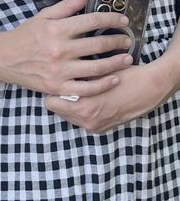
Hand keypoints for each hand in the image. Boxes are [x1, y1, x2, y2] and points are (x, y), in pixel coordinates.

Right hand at [0, 0, 133, 96]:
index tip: (123, 20)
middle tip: (128, 40)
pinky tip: (115, 78)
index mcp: (57, 29)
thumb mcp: (44, 16)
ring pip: (96, 68)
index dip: (111, 19)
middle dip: (118, 41)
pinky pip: (86, 89)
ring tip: (128, 58)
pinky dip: (103, 84)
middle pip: (98, 45)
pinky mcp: (58, 87)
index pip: (92, 21)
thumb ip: (68, 5)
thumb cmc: (25, 36)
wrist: (4, 58)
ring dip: (116, 63)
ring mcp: (59, 71)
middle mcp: (60, 50)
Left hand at [44, 59, 170, 131]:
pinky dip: (81, 110)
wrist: (150, 89)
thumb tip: (57, 72)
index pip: (50, 102)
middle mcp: (87, 121)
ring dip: (70, 104)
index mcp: (84, 107)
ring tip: (76, 89)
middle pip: (57, 111)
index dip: (52, 89)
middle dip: (59, 97)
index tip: (54, 79)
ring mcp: (95, 127)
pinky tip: (87, 97)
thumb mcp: (96, 72)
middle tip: (64, 83)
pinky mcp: (102, 128)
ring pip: (68, 116)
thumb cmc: (124, 75)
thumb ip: (75, 76)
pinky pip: (81, 120)